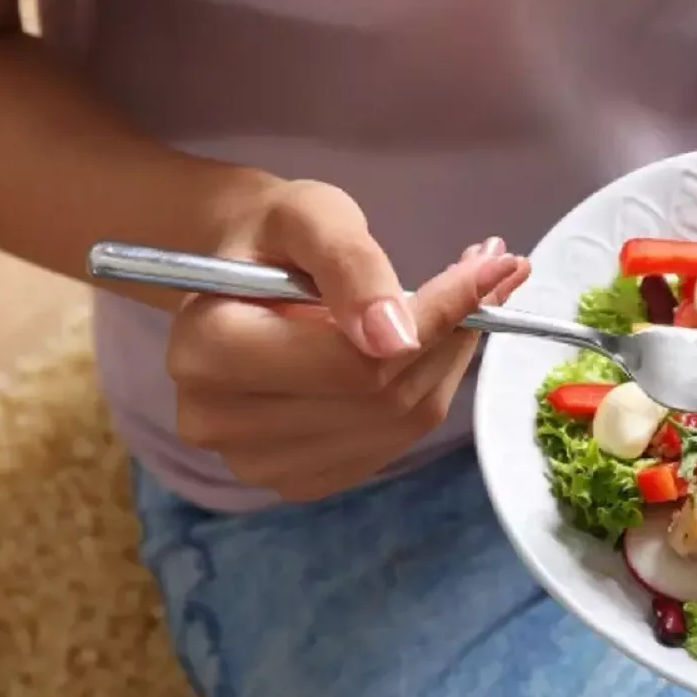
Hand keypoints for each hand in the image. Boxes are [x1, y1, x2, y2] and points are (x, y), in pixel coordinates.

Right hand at [167, 179, 529, 500]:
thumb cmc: (273, 234)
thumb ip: (351, 269)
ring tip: (461, 301)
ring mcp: (259, 463)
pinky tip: (428, 345)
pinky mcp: (298, 479)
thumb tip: (399, 338)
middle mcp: (219, 423)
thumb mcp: (310, 217)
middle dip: (449, 334)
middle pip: (380, 398)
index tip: (490, 267)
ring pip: (398, 423)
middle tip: (489, 275)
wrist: (240, 273)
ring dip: (447, 359)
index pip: (353, 362)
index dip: (434, 318)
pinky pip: (393, 442)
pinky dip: (427, 388)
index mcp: (206, 352)